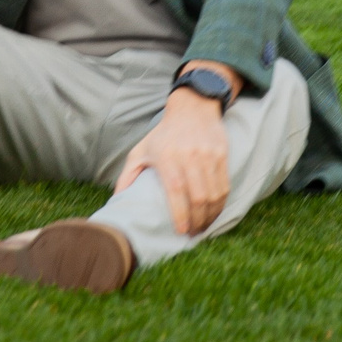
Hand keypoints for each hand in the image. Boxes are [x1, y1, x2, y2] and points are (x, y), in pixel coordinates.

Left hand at [116, 82, 236, 235]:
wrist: (192, 107)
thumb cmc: (163, 134)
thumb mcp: (140, 151)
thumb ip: (127, 177)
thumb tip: (117, 201)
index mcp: (167, 156)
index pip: (176, 191)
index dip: (180, 214)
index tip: (181, 232)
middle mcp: (189, 155)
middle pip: (198, 196)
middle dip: (197, 221)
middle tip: (193, 233)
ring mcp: (208, 154)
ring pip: (214, 193)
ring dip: (211, 215)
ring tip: (204, 226)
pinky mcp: (222, 154)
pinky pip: (225, 185)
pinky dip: (221, 203)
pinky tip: (214, 212)